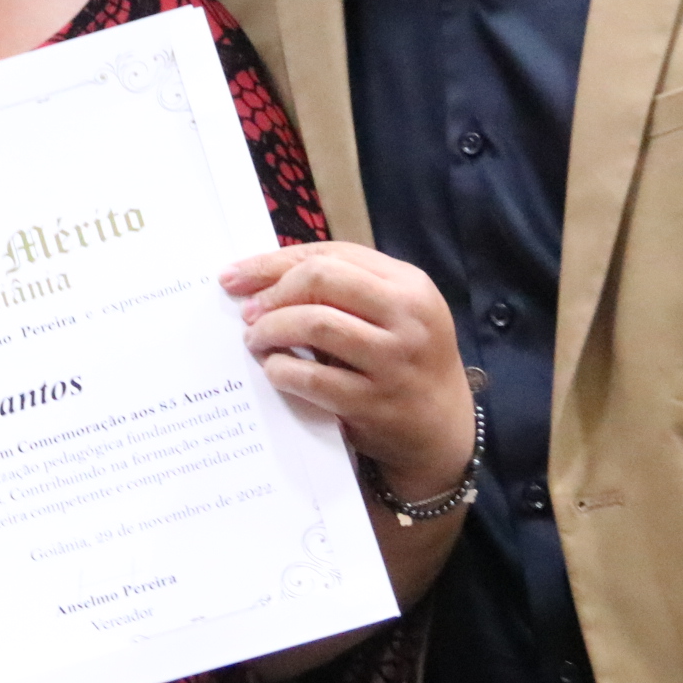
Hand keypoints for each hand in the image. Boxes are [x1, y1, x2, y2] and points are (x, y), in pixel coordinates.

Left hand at [220, 241, 472, 499]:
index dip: (275, 261)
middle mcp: (407, 316)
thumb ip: (344, 288)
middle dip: (273, 291)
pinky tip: (274, 370)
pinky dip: (281, 370)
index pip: (332, 253)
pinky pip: (312, 378)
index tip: (236, 275)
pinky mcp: (376, 402)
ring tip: (255, 340)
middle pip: (321, 277)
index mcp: (409, 284)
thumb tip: (262, 277)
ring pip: (315, 323)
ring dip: (271, 329)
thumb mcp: (393, 313)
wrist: (445, 429)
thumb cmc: (406, 361)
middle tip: (249, 313)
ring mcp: (394, 360)